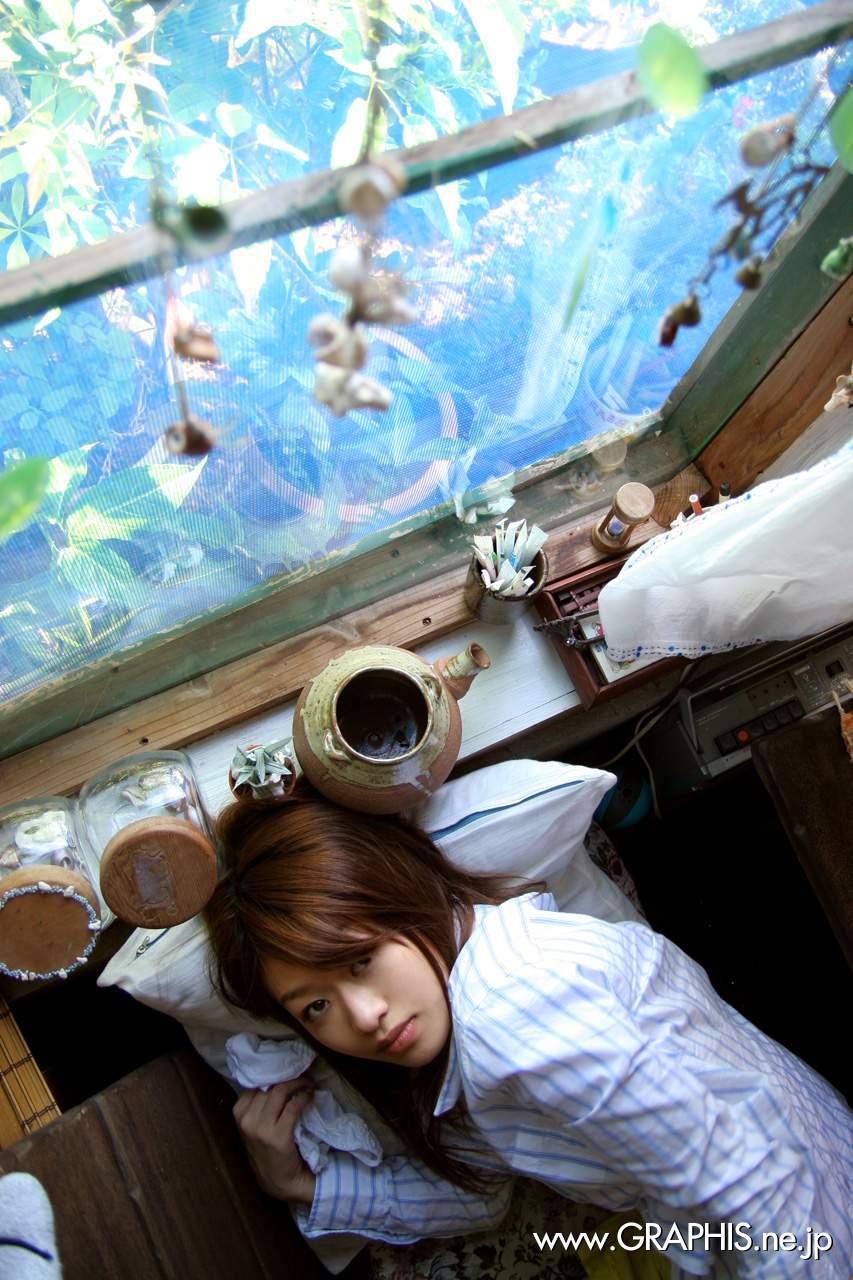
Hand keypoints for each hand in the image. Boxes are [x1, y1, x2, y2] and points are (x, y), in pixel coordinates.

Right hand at [233, 1077, 316, 1203]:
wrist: (279, 1181)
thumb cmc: (268, 1149)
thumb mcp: (256, 1124)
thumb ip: (260, 1103)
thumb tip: (276, 1074)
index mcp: (239, 1113)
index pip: (257, 1082)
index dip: (275, 1074)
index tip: (289, 1070)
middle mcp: (246, 1120)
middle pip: (270, 1086)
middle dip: (289, 1077)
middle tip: (304, 1075)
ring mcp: (261, 1129)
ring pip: (280, 1092)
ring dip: (299, 1084)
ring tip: (308, 1084)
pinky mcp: (278, 1137)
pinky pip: (294, 1106)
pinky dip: (305, 1097)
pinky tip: (311, 1097)